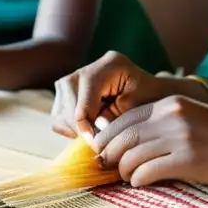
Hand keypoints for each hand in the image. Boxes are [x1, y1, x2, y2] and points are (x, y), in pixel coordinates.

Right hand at [50, 51, 172, 140]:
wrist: (148, 98)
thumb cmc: (148, 102)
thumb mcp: (137, 108)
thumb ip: (114, 119)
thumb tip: (92, 133)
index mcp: (110, 64)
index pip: (86, 88)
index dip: (86, 118)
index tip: (94, 141)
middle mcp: (86, 68)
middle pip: (69, 101)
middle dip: (81, 127)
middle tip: (96, 143)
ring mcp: (73, 80)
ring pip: (60, 111)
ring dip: (75, 130)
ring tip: (95, 135)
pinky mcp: (64, 95)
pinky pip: (58, 117)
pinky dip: (71, 129)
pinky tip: (89, 130)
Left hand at [92, 95, 207, 188]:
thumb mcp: (192, 117)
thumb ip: (163, 123)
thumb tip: (130, 142)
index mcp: (171, 103)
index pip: (125, 118)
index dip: (108, 136)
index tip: (103, 150)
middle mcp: (171, 115)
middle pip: (122, 136)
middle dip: (109, 154)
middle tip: (105, 167)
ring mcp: (179, 137)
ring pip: (131, 155)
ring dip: (123, 170)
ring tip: (128, 177)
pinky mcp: (187, 160)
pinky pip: (147, 171)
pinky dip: (138, 180)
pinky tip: (141, 183)